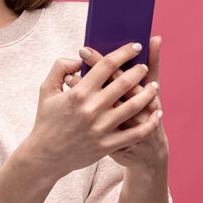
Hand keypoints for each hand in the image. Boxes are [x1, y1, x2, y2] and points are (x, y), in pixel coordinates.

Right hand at [25, 43, 161, 181]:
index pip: (106, 65)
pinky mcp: (107, 145)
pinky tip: (157, 114)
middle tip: (144, 67)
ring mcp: (101, 128)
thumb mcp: (46, 89)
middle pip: (124, 83)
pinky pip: (135, 134)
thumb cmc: (47, 120)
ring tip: (154, 86)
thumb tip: (80, 59)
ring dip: (148, 93)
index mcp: (78, 93)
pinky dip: (150, 123)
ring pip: (134, 106)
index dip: (124, 53)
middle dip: (139, 71)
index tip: (135, 47)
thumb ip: (60, 68)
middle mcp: (91, 109)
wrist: (45, 156)